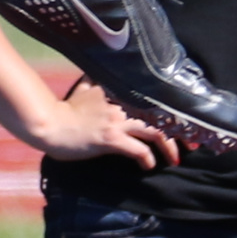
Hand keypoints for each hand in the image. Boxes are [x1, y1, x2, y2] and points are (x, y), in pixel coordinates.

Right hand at [29, 78, 181, 168]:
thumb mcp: (81, 90)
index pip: (151, 98)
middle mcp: (120, 104)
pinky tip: (148, 166)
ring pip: (155, 132)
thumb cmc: (65, 110)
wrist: (49, 126)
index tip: (180, 121)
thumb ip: (94, 81)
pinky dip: (147, 159)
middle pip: (160, 115)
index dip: (169, 110)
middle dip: (177, 132)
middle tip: (187, 144)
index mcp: (116, 91)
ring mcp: (116, 121)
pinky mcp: (111, 139)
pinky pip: (139, 150)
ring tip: (173, 159)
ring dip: (169, 148)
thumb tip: (97, 71)